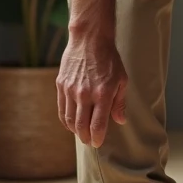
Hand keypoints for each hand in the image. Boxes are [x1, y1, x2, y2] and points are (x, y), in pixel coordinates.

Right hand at [56, 30, 127, 147]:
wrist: (90, 39)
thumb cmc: (109, 59)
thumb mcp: (121, 79)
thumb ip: (119, 102)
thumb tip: (120, 121)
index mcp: (102, 94)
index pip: (97, 125)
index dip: (97, 138)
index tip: (97, 143)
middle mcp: (85, 94)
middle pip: (81, 126)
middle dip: (85, 137)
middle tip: (89, 141)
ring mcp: (70, 90)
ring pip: (69, 120)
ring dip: (75, 130)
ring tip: (81, 133)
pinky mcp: (61, 85)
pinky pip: (61, 109)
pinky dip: (65, 120)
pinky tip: (70, 123)